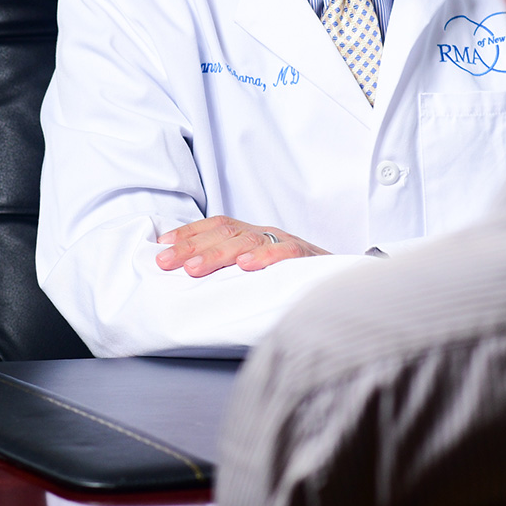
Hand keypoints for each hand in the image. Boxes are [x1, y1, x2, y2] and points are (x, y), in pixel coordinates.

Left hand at [156, 217, 328, 276]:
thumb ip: (233, 273)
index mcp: (254, 235)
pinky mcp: (308, 256)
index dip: (189, 233)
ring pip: (248, 241)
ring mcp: (287, 242)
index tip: (161, 245)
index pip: (218, 225)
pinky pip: (286, 252)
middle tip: (166, 262)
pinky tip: (247, 267)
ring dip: (218, 253)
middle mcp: (267, 234)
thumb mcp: (261, 271)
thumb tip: (193, 279)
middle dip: (192, 246)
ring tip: (194, 268)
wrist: (345, 279)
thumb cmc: (296, 278)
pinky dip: (266, 257)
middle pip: (225, 232)